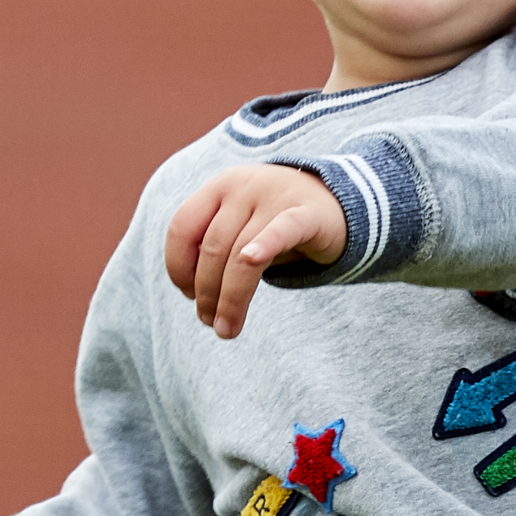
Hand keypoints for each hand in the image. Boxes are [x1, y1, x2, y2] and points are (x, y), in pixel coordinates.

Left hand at [162, 162, 347, 340]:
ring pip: (242, 253)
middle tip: (210, 322)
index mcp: (219, 187)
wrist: (336, 202)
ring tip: (227, 329)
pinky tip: (253, 262)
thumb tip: (195, 294)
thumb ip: (216, 249)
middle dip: (206, 292)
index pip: (182, 228)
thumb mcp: (241, 225)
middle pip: (213, 248)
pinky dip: (265, 245)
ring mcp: (275, 196)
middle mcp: (243, 187)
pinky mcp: (307, 213)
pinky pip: (281, 231)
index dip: (178, 267)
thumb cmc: (277, 222)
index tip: (188, 295)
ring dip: (230, 298)